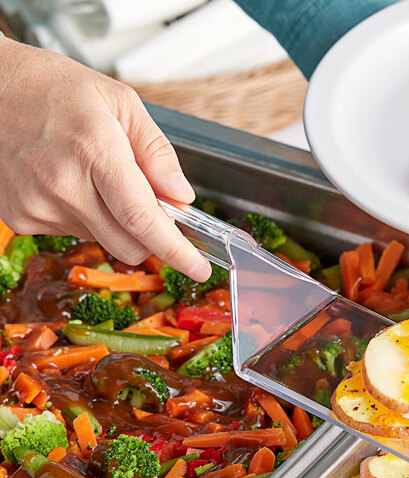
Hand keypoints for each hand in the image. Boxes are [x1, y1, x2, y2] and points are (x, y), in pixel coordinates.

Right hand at [0, 38, 210, 280]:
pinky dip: (87, 217)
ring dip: (116, 222)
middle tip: (154, 210)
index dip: (176, 250)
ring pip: (103, 240)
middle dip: (151, 238)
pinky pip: (73, 233)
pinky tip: (72, 184)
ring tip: (97, 178)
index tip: (198, 268)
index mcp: (95, 150)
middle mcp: (63, 185)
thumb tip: (181, 197)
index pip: (143, 219)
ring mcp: (38, 206)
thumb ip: (157, 152)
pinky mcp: (21, 218)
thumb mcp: (119, 101)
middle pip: (128, 245)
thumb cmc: (52, 88)